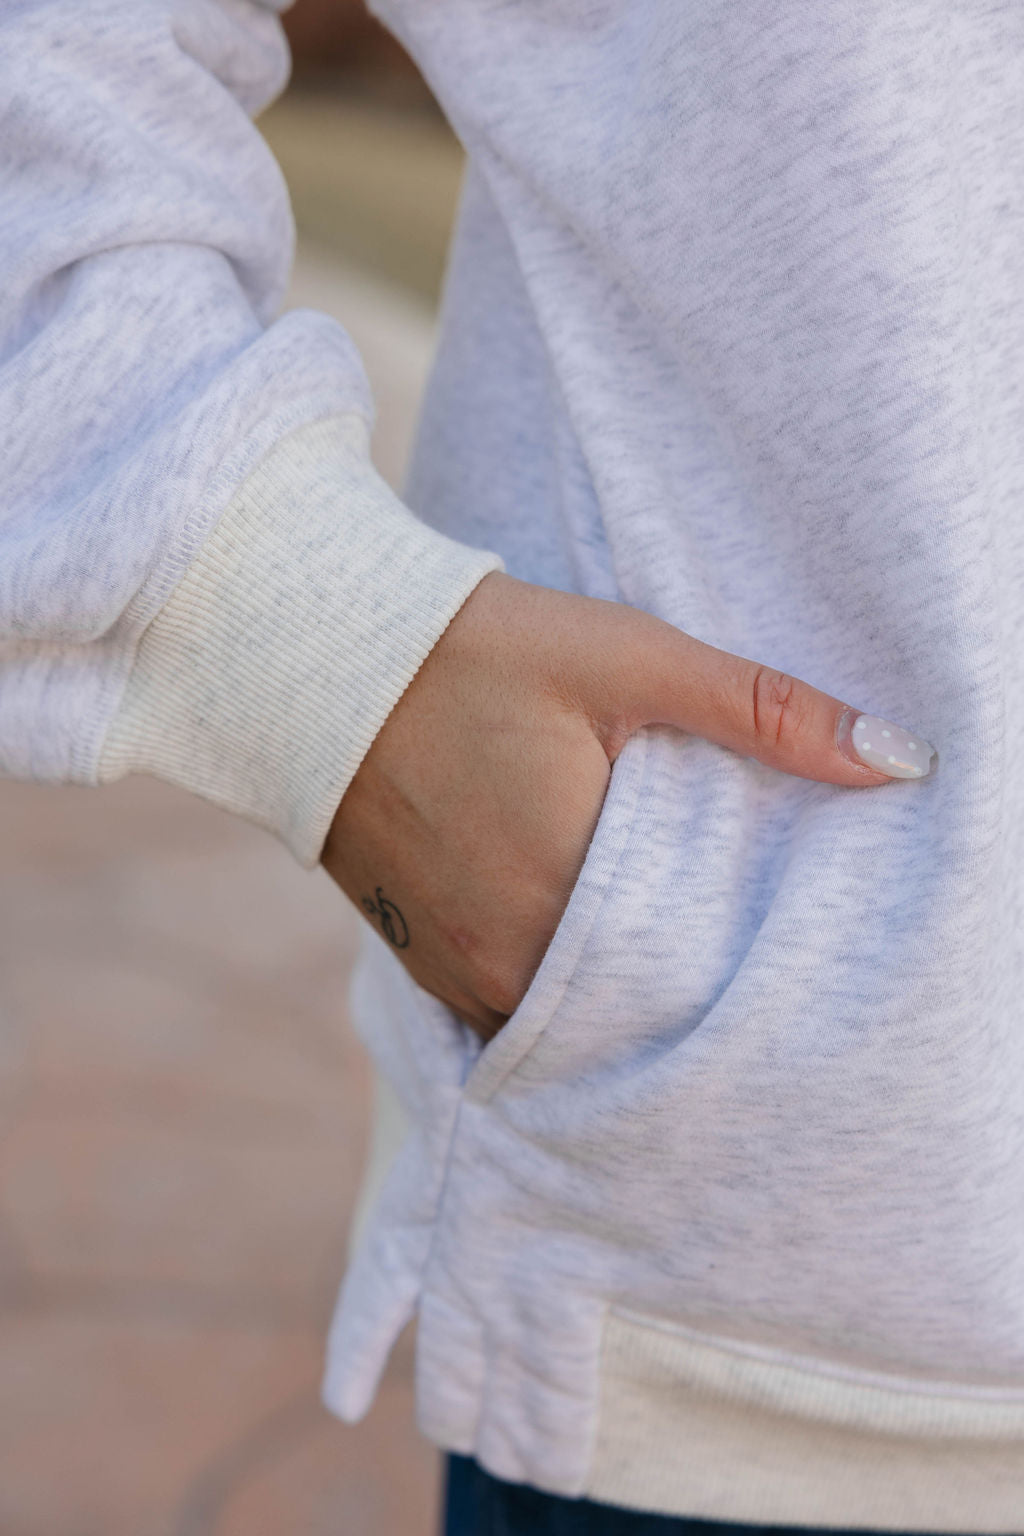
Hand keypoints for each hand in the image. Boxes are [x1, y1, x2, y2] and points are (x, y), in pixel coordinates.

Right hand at [322, 571, 928, 1040]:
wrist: (315, 659)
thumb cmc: (473, 651)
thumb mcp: (627, 659)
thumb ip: (762, 710)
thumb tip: (899, 758)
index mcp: (568, 892)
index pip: (692, 978)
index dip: (739, 965)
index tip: (767, 938)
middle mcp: (505, 954)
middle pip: (628, 1009)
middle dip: (675, 985)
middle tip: (715, 941)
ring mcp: (452, 964)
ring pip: (564, 1017)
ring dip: (608, 991)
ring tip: (645, 938)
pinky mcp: (415, 956)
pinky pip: (501, 1006)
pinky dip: (546, 985)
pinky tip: (568, 936)